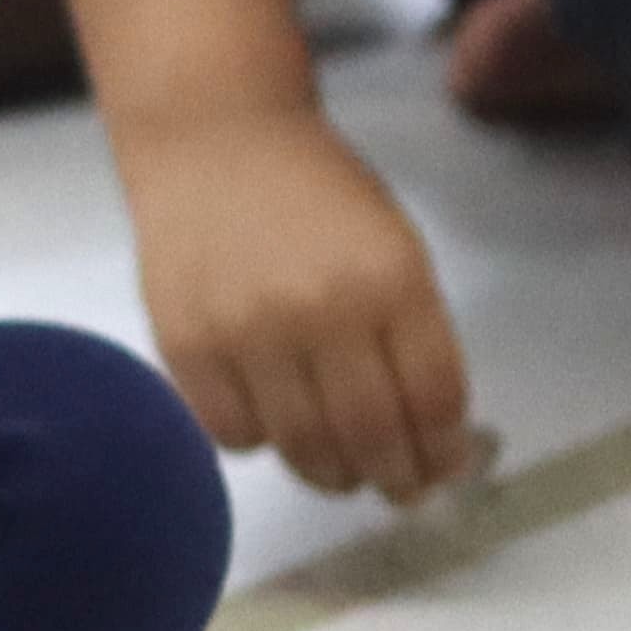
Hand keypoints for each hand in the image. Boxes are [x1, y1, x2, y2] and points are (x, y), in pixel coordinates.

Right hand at [124, 100, 482, 502]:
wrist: (215, 140)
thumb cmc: (318, 195)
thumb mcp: (393, 247)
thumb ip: (414, 334)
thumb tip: (427, 436)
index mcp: (392, 279)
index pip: (433, 398)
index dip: (443, 452)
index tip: (442, 470)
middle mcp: (322, 310)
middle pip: (372, 436)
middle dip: (395, 479)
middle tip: (397, 489)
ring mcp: (248, 331)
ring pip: (303, 448)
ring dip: (332, 474)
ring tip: (340, 470)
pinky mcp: (187, 345)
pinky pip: (235, 433)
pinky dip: (262, 442)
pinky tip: (272, 418)